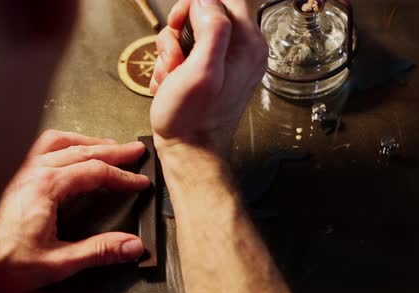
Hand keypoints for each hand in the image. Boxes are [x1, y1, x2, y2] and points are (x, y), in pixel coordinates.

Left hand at [0, 130, 149, 289]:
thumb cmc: (5, 262)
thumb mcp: (58, 262)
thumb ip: (98, 252)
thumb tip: (130, 245)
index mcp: (46, 187)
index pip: (94, 171)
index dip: (122, 176)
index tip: (139, 181)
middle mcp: (33, 172)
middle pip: (82, 150)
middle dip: (113, 150)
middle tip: (134, 151)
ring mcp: (22, 171)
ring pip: (60, 142)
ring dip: (88, 142)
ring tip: (108, 146)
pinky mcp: (14, 177)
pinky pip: (41, 148)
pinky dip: (63, 144)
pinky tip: (70, 150)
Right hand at [150, 0, 267, 150]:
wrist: (188, 151)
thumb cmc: (192, 120)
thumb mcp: (201, 71)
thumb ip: (211, 29)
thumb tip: (206, 1)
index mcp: (247, 45)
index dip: (197, 5)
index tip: (180, 23)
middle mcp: (241, 51)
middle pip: (204, 13)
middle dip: (179, 31)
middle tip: (174, 55)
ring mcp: (224, 63)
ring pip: (188, 35)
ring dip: (170, 52)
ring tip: (172, 75)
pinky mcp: (208, 73)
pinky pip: (184, 54)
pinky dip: (171, 66)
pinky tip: (172, 84)